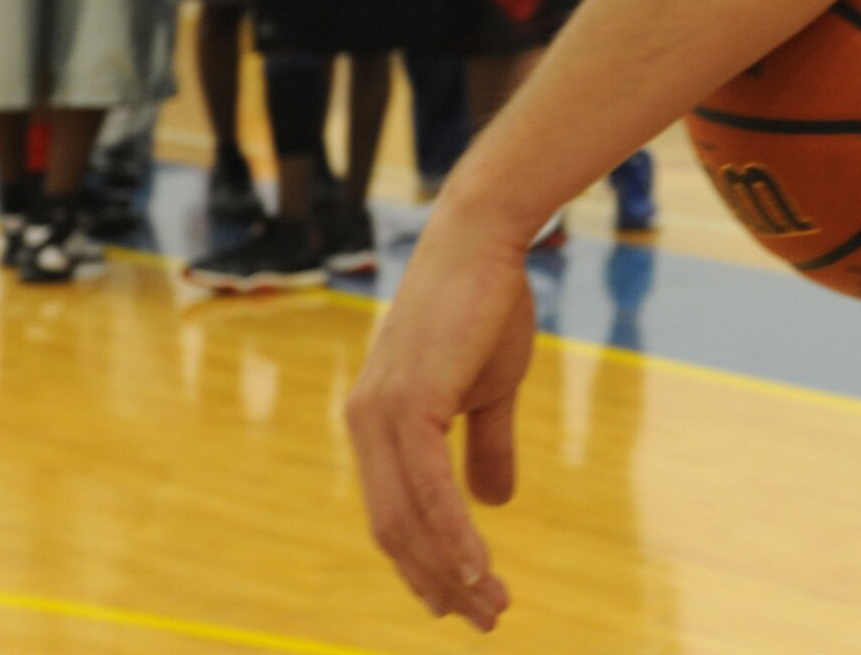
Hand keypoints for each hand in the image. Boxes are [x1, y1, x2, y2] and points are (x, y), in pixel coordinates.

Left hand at [346, 199, 535, 630]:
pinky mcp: (407, 405)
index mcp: (378, 424)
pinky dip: (451, 534)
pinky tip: (476, 568)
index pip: (394, 514)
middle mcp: (366, 426)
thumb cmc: (486, 306)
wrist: (483, 244)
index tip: (463, 601)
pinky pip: (427, 490)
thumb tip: (494, 504)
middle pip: (395, 530)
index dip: (426, 563)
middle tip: (486, 619)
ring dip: (452, 571)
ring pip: (409, 520)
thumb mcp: (490, 388)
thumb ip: (485, 445)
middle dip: (439, 582)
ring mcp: (380, 417)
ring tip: (493, 606)